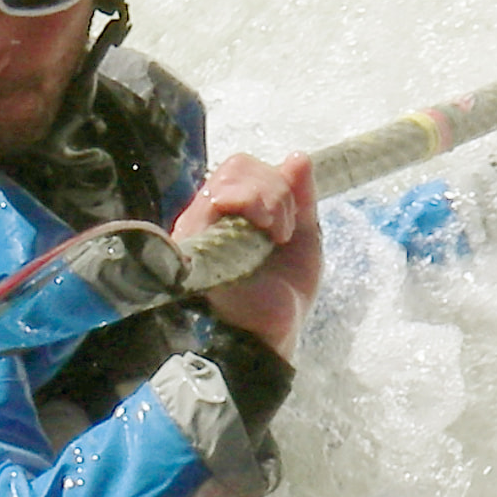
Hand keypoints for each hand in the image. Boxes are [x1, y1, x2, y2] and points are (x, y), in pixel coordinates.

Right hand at [170, 151, 320, 359]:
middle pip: (239, 165)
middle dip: (275, 190)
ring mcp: (199, 224)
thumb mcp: (304, 243)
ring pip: (230, 175)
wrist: (264, 338)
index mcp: (235, 217)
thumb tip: (297, 157)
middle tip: (281, 231)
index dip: (278, 183)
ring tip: (272, 235)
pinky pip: (218, 196)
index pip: (248, 171)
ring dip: (267, 197)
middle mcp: (212, 217)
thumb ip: (301, 200)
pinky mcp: (192, 235)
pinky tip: (262, 233)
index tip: (291, 224)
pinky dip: (251, 203)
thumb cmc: (278, 301)